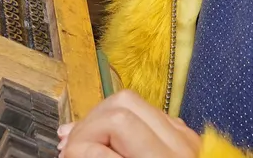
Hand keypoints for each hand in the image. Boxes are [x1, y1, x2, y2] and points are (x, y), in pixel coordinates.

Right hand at [59, 91, 201, 157]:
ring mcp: (185, 138)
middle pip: (123, 103)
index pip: (117, 123)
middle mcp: (178, 144)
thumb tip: (69, 146)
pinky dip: (122, 122)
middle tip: (71, 147)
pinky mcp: (185, 138)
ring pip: (133, 101)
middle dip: (90, 123)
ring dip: (102, 118)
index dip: (83, 140)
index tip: (67, 154)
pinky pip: (147, 114)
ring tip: (86, 141)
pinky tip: (108, 139)